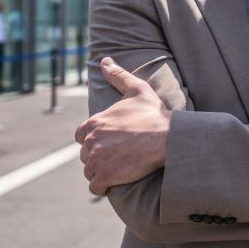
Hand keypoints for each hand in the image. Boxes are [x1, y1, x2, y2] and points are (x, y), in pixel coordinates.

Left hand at [75, 57, 170, 195]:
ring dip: (101, 172)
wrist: (167, 138)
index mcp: (95, 121)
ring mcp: (97, 160)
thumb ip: (118, 75)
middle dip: (98, 156)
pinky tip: (116, 180)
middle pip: (86, 154)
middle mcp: (91, 141)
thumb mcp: (136, 89)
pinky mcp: (105, 177)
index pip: (81, 135)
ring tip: (119, 168)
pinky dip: (103, 186)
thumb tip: (105, 60)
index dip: (94, 139)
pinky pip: (95, 187)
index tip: (109, 141)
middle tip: (118, 155)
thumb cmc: (153, 114)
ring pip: (90, 171)